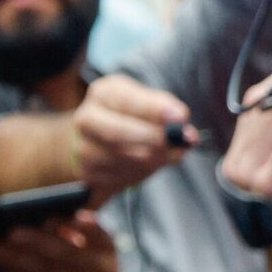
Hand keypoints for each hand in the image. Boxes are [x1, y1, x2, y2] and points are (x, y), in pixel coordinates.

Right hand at [72, 74, 196, 199]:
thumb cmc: (134, 118)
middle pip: (116, 133)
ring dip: (150, 160)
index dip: (154, 110)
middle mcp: (87, 118)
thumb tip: (187, 135)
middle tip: (176, 143)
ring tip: (164, 154)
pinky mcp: (88, 173)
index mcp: (104, 93)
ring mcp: (84, 148)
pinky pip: (119, 178)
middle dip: (152, 139)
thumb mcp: (152, 106)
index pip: (127, 100)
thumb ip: (170, 116)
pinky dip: (139, 173)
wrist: (104, 140)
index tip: (180, 116)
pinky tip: (146, 165)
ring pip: (122, 159)